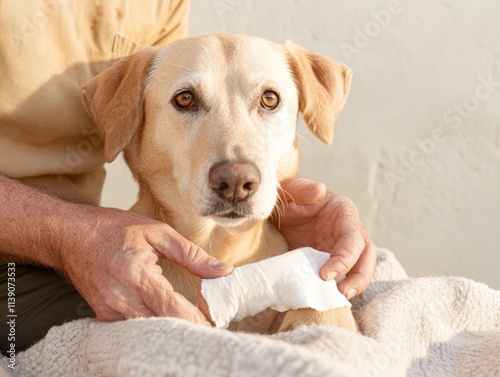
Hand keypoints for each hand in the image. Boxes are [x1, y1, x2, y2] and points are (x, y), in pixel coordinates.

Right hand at [58, 206, 232, 322]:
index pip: (175, 311)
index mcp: (138, 276)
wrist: (70, 235)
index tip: (215, 319)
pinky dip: (154, 323)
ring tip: (190, 315)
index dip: (199, 320)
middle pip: (165, 327)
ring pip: (151, 331)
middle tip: (208, 318)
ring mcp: (110, 311)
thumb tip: (223, 271)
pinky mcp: (104, 316)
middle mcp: (122, 299)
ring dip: (172, 325)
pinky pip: (136, 327)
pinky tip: (165, 313)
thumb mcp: (158, 232)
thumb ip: (192, 255)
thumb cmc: (114, 229)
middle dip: (189, 326)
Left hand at [273, 178, 375, 298]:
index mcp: (343, 212)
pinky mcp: (334, 262)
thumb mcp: (288, 191)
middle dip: (359, 276)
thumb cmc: (286, 199)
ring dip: (355, 285)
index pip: (353, 238)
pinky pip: (344, 276)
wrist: (276, 214)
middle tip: (342, 293)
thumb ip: (302, 189)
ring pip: (361, 268)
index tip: (324, 274)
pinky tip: (328, 298)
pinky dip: (339, 287)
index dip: (343, 258)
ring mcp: (342, 248)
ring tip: (339, 299)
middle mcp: (349, 231)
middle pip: (366, 256)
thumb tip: (320, 190)